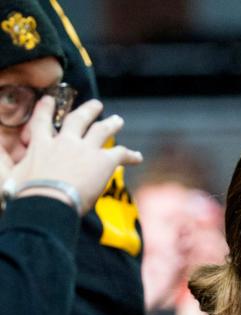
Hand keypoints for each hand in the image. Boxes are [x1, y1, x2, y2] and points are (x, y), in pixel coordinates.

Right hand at [7, 97, 141, 213]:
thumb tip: (7, 185)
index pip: (41, 122)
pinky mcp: (102, 161)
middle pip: (77, 120)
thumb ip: (14, 174)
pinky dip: (130, 155)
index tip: (48, 100)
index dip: (45, 109)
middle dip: (87, 110)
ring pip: (101, 130)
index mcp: (40, 146)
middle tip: (96, 104)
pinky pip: (120, 153)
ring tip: (118, 120)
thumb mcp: (12, 179)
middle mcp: (64, 142)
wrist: (48, 199)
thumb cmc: (26, 194)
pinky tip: (137, 157)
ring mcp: (84, 150)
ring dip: (111, 123)